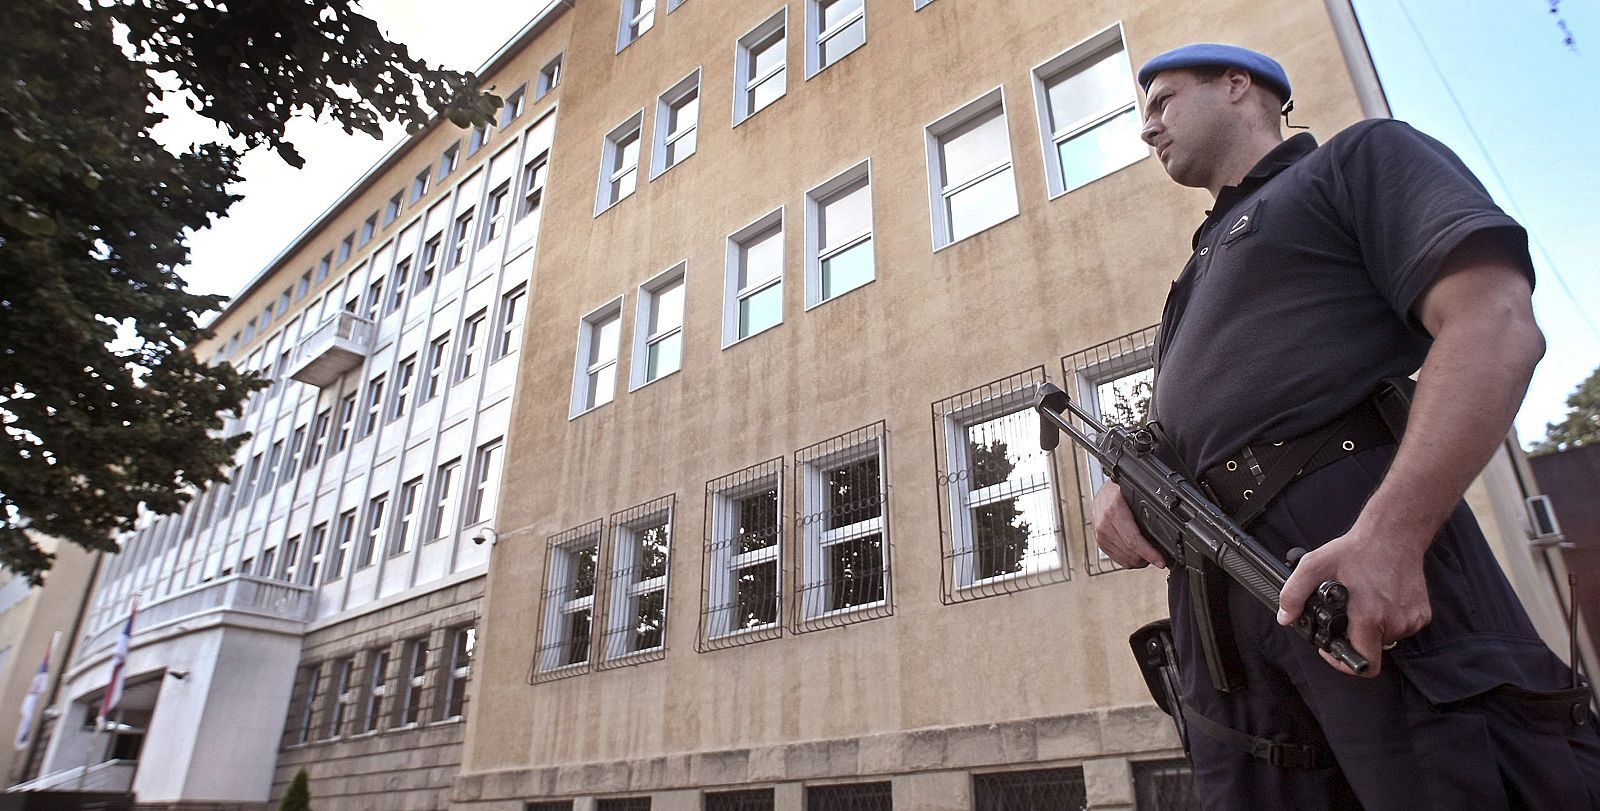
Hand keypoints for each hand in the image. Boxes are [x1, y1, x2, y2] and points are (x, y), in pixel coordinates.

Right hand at [1092, 481, 1166, 569]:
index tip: (1161, 561)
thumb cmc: (1120, 490)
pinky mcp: (1099, 541)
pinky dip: (1128, 560)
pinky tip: (1137, 556)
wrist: (1104, 489)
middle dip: (1146, 559)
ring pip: (1123, 558)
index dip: (1149, 553)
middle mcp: (1104, 524)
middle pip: (1129, 552)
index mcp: (1114, 511)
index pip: (1133, 540)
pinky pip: (1116, 558)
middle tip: (1159, 559)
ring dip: (1138, 561)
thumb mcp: (1136, 493)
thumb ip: (1148, 509)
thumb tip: (1164, 527)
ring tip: (1149, 558)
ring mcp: (1100, 534)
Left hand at [1276, 524, 1431, 676]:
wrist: (1394, 534)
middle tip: (1345, 613)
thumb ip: (1293, 594)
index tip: (1333, 649)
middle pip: (1370, 648)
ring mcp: (1412, 619)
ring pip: (1385, 638)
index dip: (1343, 663)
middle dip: (1354, 636)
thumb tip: (1285, 618)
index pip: (1364, 665)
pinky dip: (1388, 618)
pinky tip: (1379, 598)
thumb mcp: (1314, 566)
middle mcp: (1395, 622)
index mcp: (1370, 617)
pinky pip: (1400, 627)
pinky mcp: (1422, 614)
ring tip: (1362, 601)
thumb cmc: (1356, 550)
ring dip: (1371, 626)